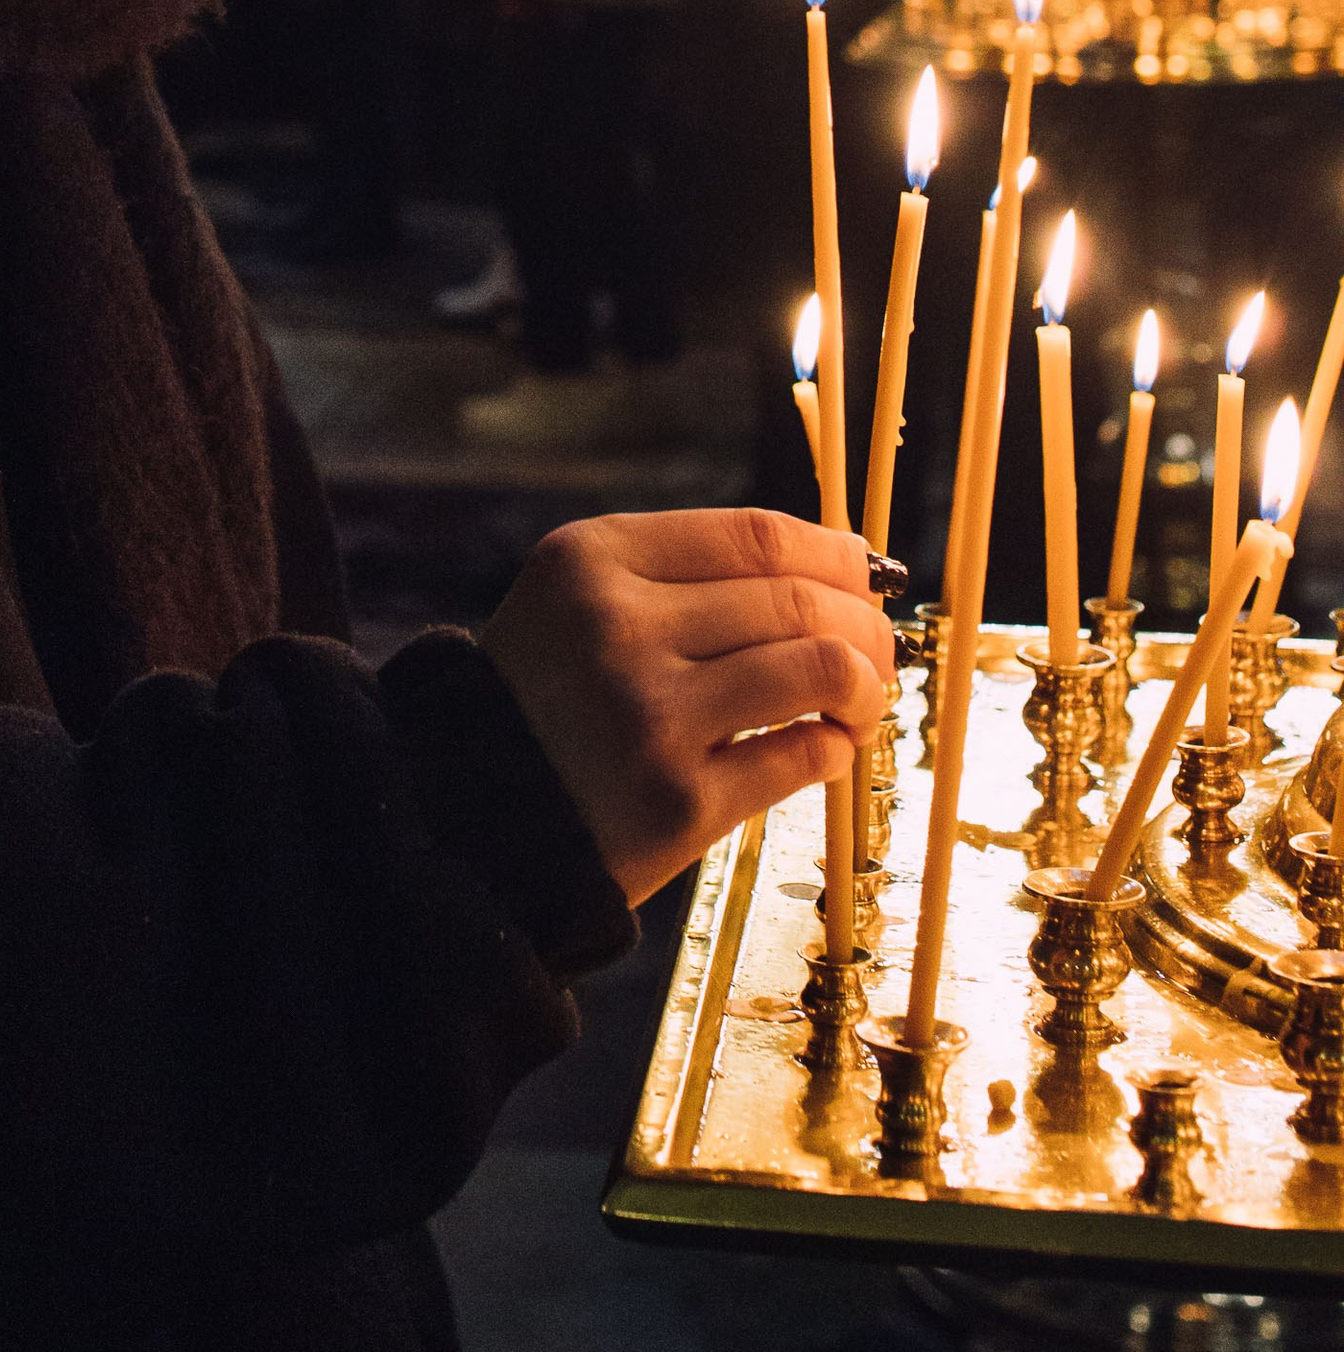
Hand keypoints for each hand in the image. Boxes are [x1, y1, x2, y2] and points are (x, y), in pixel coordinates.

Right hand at [481, 508, 895, 907]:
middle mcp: (617, 627)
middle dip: (862, 622)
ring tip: (859, 700)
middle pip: (796, 600)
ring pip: (816, 669)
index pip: (755, 535)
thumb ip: (683, 573)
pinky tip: (825, 747)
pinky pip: (802, 757)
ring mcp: (649, 715)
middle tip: (877, 647)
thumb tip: (840, 567)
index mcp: (592, 559)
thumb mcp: (579, 598)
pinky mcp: (678, 802)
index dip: (834, 552)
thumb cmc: (548, 697)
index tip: (864, 573)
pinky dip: (835, 748)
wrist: (473, 816)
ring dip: (863, 684)